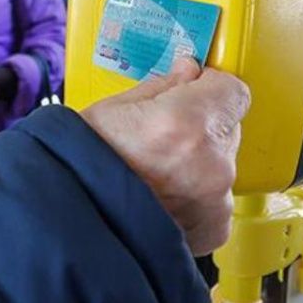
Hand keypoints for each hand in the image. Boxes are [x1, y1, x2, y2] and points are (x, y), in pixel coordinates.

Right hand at [81, 58, 248, 254]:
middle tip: (161, 136)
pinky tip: (164, 195)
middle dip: (201, 125)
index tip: (194, 90)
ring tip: (155, 171)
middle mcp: (209, 164)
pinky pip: (217, 198)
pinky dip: (196, 196)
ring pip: (221, 163)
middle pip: (226, 126)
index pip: (232, 90)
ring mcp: (215, 201)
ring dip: (198, 162)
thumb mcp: (111, 112)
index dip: (209, 88)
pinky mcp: (213, 228)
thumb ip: (161, 88)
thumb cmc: (79, 171)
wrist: (70, 225)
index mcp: (184, 123)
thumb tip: (187, 73)